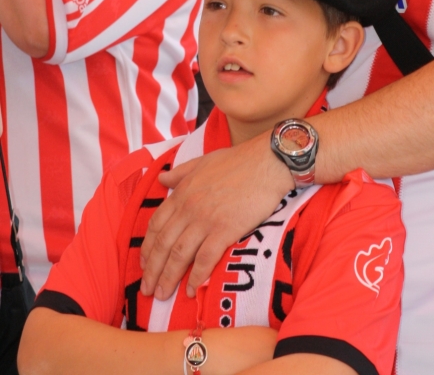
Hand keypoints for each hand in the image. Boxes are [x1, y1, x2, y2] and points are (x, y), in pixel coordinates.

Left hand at [140, 133, 293, 299]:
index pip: (156, 225)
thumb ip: (180, 173)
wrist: (266, 163)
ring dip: (168, 278)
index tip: (144, 264)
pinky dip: (196, 277)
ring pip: (179, 255)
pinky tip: (191, 291)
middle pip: (163, 245)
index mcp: (182, 193)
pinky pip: (205, 259)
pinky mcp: (225, 231)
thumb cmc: (238, 160)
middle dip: (153, 271)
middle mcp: (189, 208)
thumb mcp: (203, 161)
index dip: (148, 248)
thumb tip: (162, 179)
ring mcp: (206, 220)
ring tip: (162, 295)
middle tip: (147, 290)